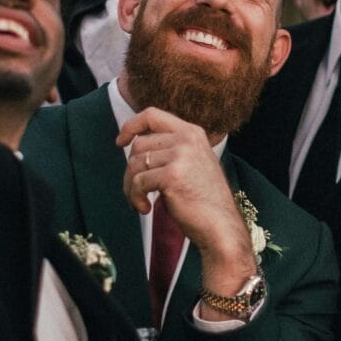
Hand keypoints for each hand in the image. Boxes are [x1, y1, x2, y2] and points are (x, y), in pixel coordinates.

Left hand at [116, 106, 255, 302]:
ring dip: (130, 187)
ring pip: (135, 164)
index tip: (120, 142)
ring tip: (139, 202)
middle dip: (130, 170)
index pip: (152, 115)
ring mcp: (181, 156)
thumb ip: (170, 148)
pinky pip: (138, 182)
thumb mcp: (192, 163)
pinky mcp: (172, 175)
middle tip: (136, 191)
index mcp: (192, 133)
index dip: (130, 126)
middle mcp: (187, 139)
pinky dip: (135, 197)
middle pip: (139, 144)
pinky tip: (145, 208)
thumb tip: (133, 142)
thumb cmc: (204, 200)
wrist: (221, 225)